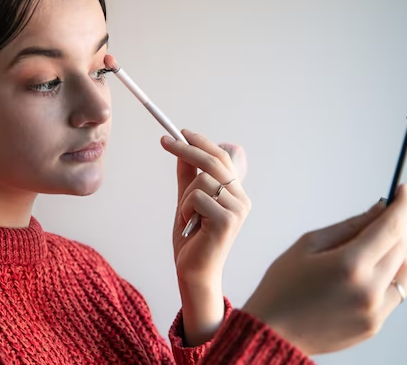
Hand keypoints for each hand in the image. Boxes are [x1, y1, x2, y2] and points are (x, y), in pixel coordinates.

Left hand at [160, 129, 250, 345]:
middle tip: (164, 141)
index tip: (181, 132)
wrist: (194, 273)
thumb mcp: (187, 202)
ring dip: (184, 198)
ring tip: (186, 218)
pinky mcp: (227, 221)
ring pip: (202, 181)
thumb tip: (181, 150)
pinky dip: (185, 210)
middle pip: (214, 162)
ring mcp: (238, 210)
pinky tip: (189, 226)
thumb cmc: (192, 240)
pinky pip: (197, 198)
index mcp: (236, 193)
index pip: (222, 158)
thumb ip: (188, 177)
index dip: (202, 142)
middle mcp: (242, 199)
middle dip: (187, 149)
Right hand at [242, 185, 406, 354]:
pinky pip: (395, 293)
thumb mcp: (308, 245)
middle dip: (396, 226)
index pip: (392, 227)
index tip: (404, 191)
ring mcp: (375, 311)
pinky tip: (367, 271)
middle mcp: (369, 289)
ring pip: (405, 271)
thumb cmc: (282, 286)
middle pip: (401, 247)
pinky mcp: (375, 325)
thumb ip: (348, 226)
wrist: (273, 332)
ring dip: (397, 252)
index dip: (403, 205)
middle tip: (382, 216)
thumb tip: (378, 211)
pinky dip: (389, 276)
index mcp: (349, 265)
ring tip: (373, 246)